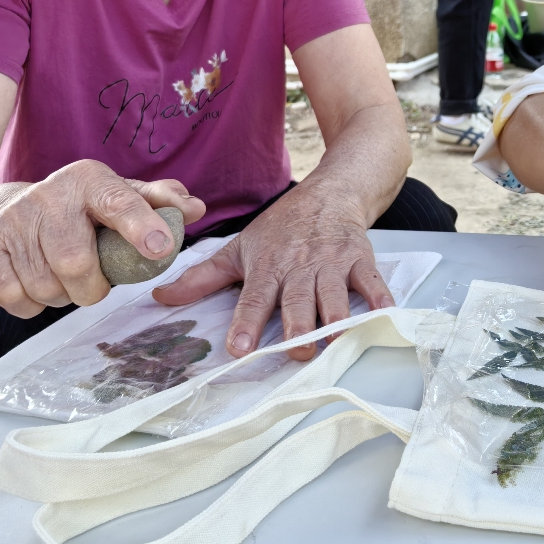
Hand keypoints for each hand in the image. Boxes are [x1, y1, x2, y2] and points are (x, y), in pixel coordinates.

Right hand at [0, 160, 204, 317]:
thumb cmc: (81, 209)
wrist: (5, 208)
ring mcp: (12, 220)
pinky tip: (39, 283)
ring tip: (66, 278)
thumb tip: (194, 208)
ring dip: (64, 296)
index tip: (161, 249)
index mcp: (90, 179)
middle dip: (93, 288)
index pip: (120, 203)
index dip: (141, 227)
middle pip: (76, 264)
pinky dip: (34, 305)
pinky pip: (16, 299)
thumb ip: (160, 202)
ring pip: (47, 287)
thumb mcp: (121, 196)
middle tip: (97, 282)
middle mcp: (48, 194)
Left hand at [152, 187, 394, 361]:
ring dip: (337, 318)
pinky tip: (385, 315)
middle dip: (299, 326)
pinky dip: (380, 299)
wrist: (331, 192)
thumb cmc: (283, 227)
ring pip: (335, 294)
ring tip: (336, 342)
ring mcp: (333, 262)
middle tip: (298, 350)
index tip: (240, 348)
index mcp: (269, 266)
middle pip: (299, 300)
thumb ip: (203, 277)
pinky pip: (372, 281)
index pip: (255, 297)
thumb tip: (159, 297)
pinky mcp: (361, 259)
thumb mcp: (241, 248)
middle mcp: (301, 266)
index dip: (247, 323)